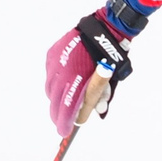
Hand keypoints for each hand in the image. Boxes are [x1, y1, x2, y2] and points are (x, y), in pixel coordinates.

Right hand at [44, 10, 130, 135]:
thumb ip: (98, 96)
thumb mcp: (108, 81)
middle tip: (61, 121)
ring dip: (56, 97)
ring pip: (50, 88)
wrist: (105, 29)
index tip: (64, 131)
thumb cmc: (110, 57)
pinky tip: (63, 82)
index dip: (64, 122)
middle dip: (58, 113)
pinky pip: (50, 73)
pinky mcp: (53, 54)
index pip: (66, 109)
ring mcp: (55, 63)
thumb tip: (95, 111)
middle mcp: (62, 73)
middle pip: (55, 101)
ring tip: (63, 102)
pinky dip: (55, 81)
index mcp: (77, 82)